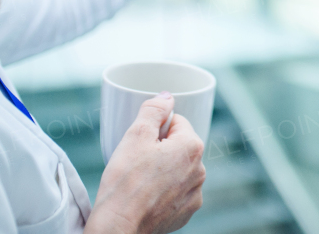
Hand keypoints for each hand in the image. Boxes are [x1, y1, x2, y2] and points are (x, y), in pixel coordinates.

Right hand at [87, 93, 205, 233]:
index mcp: (192, 147)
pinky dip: (165, 191)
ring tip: (141, 181)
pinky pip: (177, 192)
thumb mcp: (135, 135)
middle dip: (161, 149)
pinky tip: (147, 196)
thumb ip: (154, 110)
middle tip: (137, 161)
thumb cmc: (125, 182)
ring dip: (164, 170)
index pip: (176, 123)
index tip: (141, 142)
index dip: (156, 129)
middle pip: (179, 146)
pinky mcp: (186, 213)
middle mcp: (200, 170)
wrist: (118, 226)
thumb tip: (167, 96)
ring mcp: (195, 194)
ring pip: (179, 170)